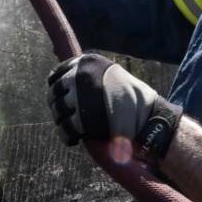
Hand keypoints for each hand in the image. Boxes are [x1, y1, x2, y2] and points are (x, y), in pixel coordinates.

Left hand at [47, 53, 181, 161]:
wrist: (148, 116)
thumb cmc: (130, 98)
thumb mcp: (109, 75)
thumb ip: (87, 76)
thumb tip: (57, 82)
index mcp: (87, 61)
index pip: (56, 74)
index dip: (55, 89)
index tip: (59, 98)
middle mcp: (80, 74)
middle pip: (53, 93)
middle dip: (57, 106)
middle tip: (66, 116)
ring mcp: (80, 95)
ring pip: (57, 111)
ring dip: (61, 121)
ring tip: (71, 128)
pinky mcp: (82, 117)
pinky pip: (65, 128)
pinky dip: (67, 136)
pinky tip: (73, 139)